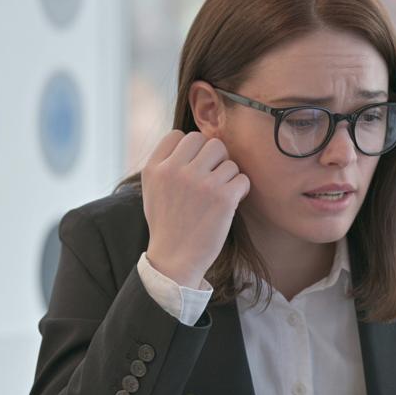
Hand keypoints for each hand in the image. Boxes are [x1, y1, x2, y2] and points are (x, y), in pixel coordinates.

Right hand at [141, 130, 249, 287]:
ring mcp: (200, 183)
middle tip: (214, 177)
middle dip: (215, 158)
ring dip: (228, 176)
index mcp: (156, 168)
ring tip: (219, 194)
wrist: (175, 259)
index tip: (194, 166)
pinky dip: (240, 190)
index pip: (179, 135)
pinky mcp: (222, 198)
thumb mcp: (153, 190)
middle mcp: (176, 171)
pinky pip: (242, 178)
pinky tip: (231, 202)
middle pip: (208, 141)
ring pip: (228, 160)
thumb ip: (166, 164)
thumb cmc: (167, 225)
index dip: (191, 148)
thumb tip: (190, 141)